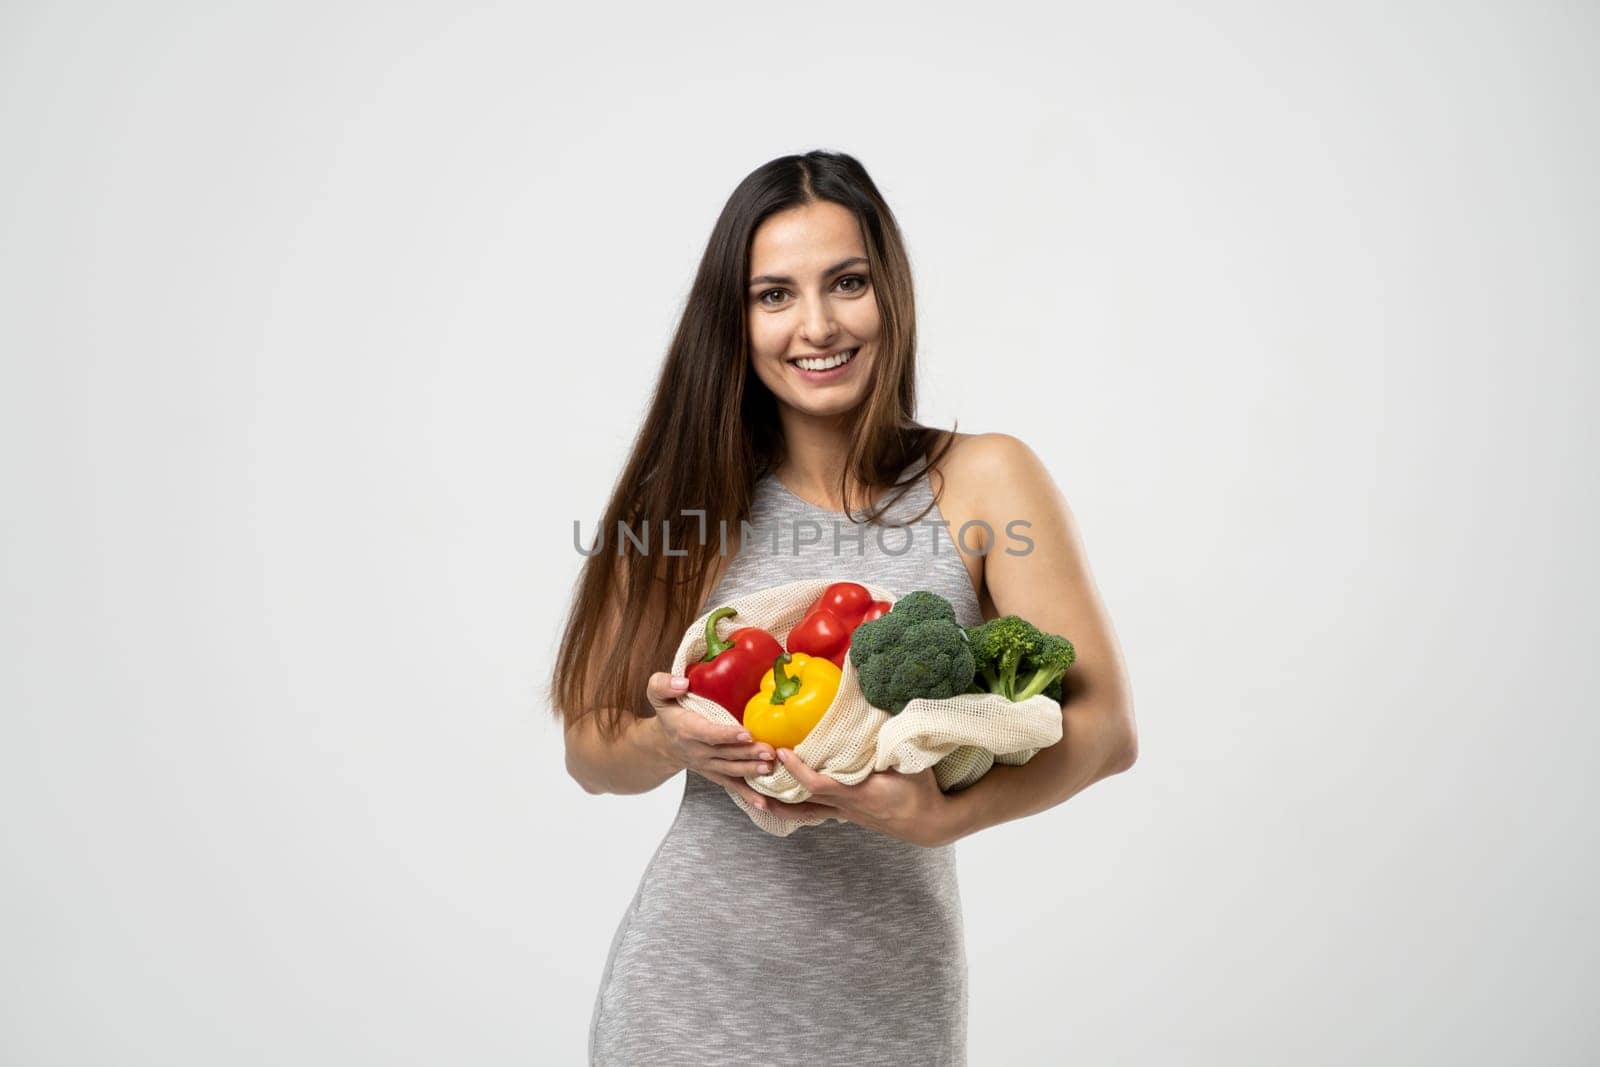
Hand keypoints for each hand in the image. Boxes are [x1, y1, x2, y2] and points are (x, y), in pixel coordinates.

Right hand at [646, 672, 776, 811]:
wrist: (664, 743)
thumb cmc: (668, 714)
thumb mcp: (657, 694)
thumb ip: (664, 685)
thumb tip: (682, 683)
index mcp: (688, 730)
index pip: (709, 734)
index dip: (727, 735)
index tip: (746, 732)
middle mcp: (699, 751)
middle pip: (726, 754)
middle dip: (749, 753)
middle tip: (770, 751)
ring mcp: (708, 765)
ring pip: (732, 770)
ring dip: (752, 770)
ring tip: (771, 767)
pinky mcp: (716, 773)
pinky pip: (732, 785)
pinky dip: (748, 795)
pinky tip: (764, 803)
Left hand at [764, 748, 957, 847]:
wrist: (931, 823)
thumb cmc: (921, 790)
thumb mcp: (908, 762)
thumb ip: (890, 739)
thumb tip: (879, 709)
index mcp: (857, 793)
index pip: (818, 784)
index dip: (797, 770)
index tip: (782, 753)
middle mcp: (846, 807)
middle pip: (801, 805)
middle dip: (775, 792)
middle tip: (752, 777)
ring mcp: (846, 814)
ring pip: (806, 813)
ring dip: (781, 805)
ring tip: (756, 797)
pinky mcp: (849, 816)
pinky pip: (817, 812)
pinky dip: (799, 806)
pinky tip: (787, 800)